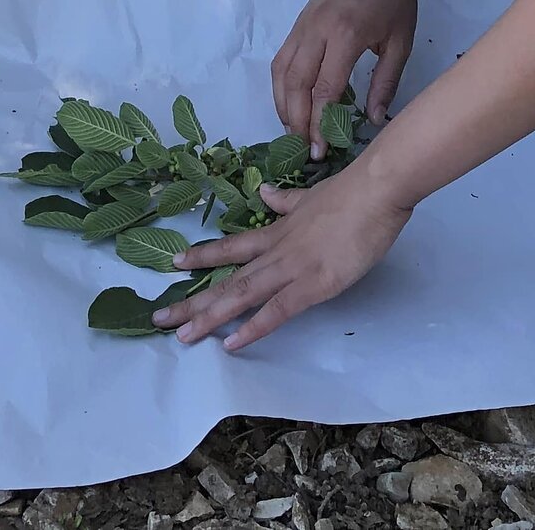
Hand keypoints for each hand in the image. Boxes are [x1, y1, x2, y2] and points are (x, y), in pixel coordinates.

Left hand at [156, 165, 414, 349]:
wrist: (374, 191)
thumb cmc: (349, 194)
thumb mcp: (309, 196)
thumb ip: (285, 201)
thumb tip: (264, 192)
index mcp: (277, 232)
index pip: (232, 247)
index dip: (203, 256)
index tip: (174, 263)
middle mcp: (275, 252)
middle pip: (227, 280)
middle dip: (193, 301)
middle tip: (160, 318)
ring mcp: (291, 269)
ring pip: (242, 295)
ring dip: (211, 317)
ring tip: (182, 336)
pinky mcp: (312, 285)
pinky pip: (277, 311)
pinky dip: (253, 328)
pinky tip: (232, 344)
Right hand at [275, 0, 417, 154]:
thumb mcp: (400, 42)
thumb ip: (385, 83)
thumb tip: (372, 121)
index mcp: (345, 35)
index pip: (324, 89)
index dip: (319, 124)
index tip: (321, 150)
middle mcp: (316, 31)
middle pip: (295, 84)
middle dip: (296, 121)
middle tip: (305, 149)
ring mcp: (302, 25)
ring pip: (280, 72)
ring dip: (283, 106)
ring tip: (294, 132)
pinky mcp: (297, 23)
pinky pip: (281, 59)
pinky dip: (281, 86)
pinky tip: (290, 103)